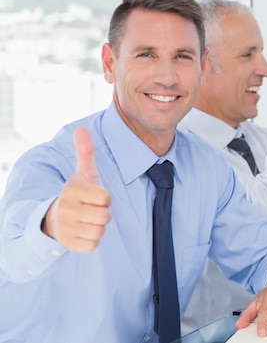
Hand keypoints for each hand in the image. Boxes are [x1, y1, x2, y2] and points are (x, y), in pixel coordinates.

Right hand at [42, 127, 111, 250]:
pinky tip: (82, 231)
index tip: (93, 197)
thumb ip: (85, 153)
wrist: (53, 219)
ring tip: (86, 220)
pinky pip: (94, 244)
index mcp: (71, 191)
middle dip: (103, 213)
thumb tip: (81, 129)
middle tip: (90, 210)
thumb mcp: (82, 174)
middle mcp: (65, 209)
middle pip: (105, 216)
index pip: (105, 197)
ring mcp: (66, 228)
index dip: (104, 197)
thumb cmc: (75, 195)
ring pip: (100, 230)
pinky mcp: (69, 244)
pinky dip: (92, 240)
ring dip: (98, 226)